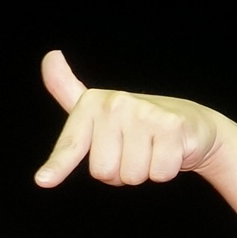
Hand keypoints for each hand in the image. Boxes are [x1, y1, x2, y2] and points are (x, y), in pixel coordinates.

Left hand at [33, 49, 226, 187]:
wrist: (192, 123)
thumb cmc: (138, 122)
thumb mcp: (99, 108)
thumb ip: (67, 90)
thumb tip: (49, 56)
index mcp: (93, 103)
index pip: (71, 143)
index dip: (58, 166)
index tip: (43, 181)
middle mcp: (116, 104)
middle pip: (103, 172)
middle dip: (119, 172)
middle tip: (133, 151)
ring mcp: (145, 114)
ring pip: (131, 176)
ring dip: (143, 172)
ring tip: (151, 150)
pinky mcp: (172, 127)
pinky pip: (158, 175)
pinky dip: (165, 171)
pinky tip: (169, 151)